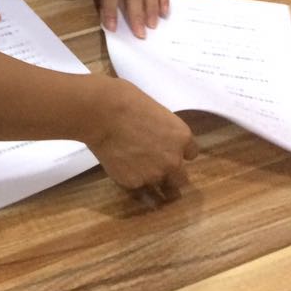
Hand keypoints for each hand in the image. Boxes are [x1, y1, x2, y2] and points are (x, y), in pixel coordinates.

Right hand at [84, 77, 197, 196]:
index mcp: (181, 137)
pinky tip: (123, 173)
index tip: (168, 149)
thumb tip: (154, 134)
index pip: (191, 153)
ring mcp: (154, 175)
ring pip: (161, 189)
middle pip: (181, 178)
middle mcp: (173, 160)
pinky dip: (133, 183)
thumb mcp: (154, 109)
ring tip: (139, 175)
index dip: (178, 152)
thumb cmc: (124, 99)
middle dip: (171, 174)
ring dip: (153, 183)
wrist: (99, 112)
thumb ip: (161, 128)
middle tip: (156, 167)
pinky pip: (138, 191)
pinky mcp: (133, 184)